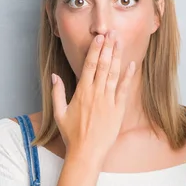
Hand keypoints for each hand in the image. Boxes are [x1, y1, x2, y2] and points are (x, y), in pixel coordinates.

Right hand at [50, 30, 135, 162]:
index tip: (99, 38)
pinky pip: (123, 89)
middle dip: (107, 48)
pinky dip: (127, 76)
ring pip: (113, 74)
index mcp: (81, 92)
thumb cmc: (72, 134)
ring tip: (120, 42)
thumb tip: (54, 75)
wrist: (86, 153)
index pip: (89, 65)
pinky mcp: (118, 110)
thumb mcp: (59, 113)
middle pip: (102, 65)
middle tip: (111, 32)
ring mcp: (108, 101)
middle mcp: (96, 93)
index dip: (95, 50)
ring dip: (117, 56)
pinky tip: (130, 64)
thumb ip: (57, 93)